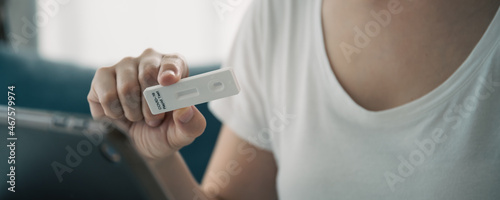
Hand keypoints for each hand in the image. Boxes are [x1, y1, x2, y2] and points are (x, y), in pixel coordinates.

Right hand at [87, 48, 205, 160]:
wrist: (138, 145)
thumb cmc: (163, 132)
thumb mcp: (183, 135)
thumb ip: (192, 124)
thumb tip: (186, 110)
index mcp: (175, 69)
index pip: (174, 62)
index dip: (171, 70)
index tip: (169, 82)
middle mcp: (149, 61)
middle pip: (148, 72)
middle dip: (151, 104)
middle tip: (154, 119)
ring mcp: (125, 66)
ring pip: (127, 87)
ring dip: (133, 112)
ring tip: (138, 116)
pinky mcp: (102, 77)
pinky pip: (107, 95)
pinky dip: (115, 112)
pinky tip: (120, 113)